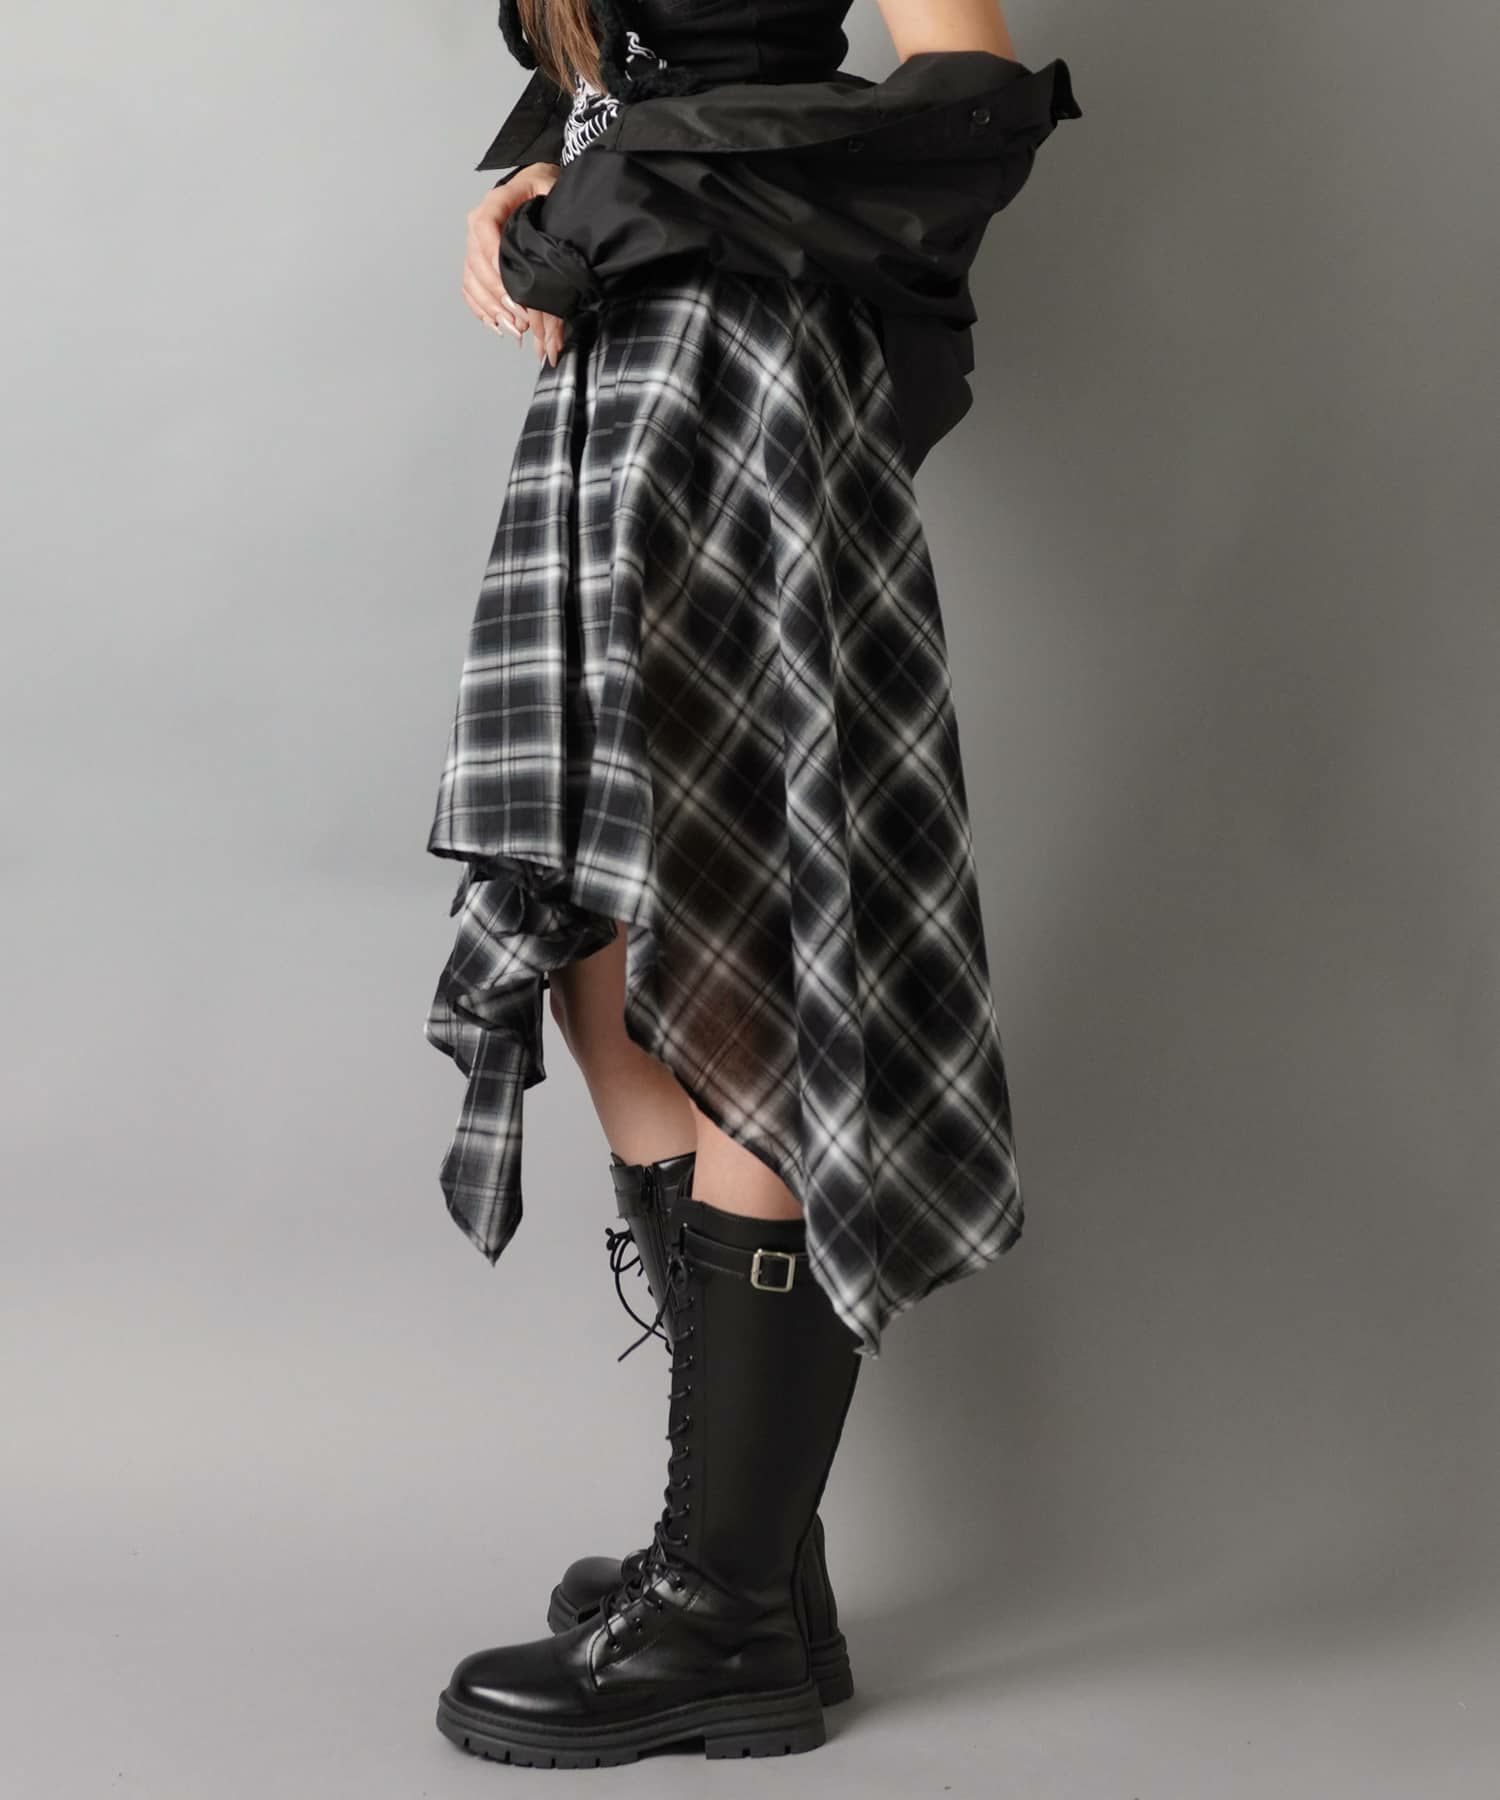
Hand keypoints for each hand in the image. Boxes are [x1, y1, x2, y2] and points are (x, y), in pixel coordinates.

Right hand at [461, 163, 567, 366]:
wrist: (535, 188)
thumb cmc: (542, 188)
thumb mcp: (550, 188)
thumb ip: (549, 205)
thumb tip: (555, 237)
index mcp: (494, 204)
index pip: (484, 227)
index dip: (493, 255)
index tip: (509, 280)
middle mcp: (479, 226)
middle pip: (476, 261)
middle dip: (497, 292)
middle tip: (519, 315)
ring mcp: (476, 246)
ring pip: (472, 280)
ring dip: (490, 307)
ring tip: (513, 327)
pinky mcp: (478, 264)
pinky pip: (471, 288)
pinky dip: (481, 309)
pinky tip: (497, 324)